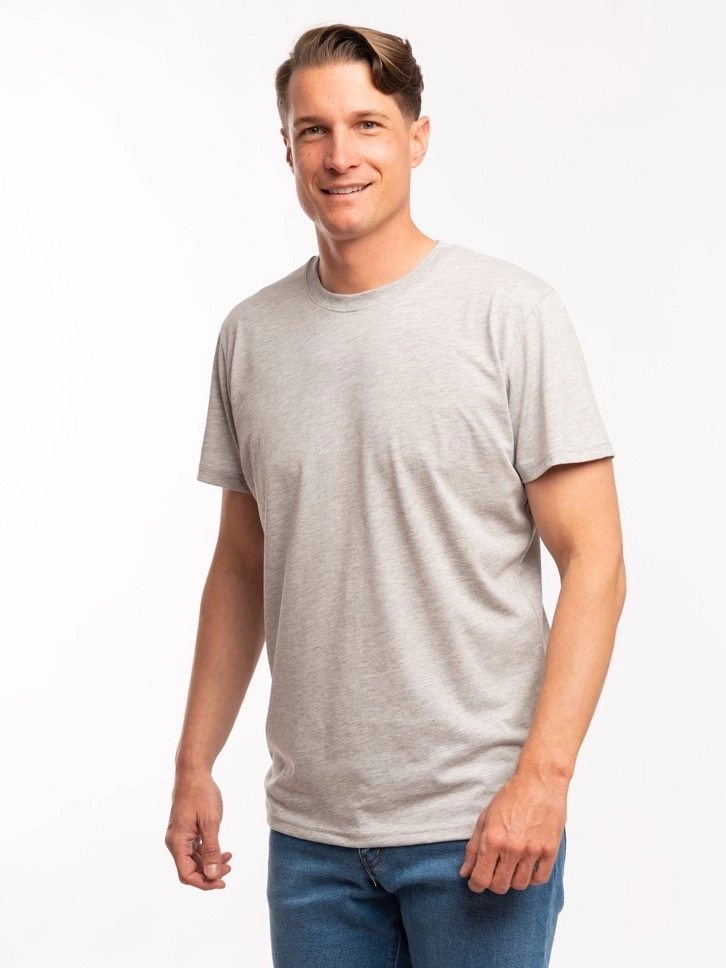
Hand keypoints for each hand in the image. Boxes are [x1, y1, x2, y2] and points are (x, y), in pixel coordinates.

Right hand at [165, 771, 231, 889]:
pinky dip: (207, 853)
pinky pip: (194, 849)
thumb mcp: (210, 822)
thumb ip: (211, 849)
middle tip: (229, 868)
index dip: (204, 882)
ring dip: (209, 864)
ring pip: (192, 860)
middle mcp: (175, 842)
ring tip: (229, 859)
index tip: (222, 882)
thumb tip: (212, 874)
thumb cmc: (201, 794)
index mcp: (177, 843)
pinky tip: (221, 851)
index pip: (187, 874)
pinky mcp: (185, 831)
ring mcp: (179, 837)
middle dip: (209, 874)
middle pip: (189, 870)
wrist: (193, 772)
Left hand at [459, 770, 566, 893]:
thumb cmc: (511, 796)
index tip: (476, 883)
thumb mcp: (485, 818)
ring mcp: (532, 850)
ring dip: (512, 880)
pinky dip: (532, 878)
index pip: (481, 878)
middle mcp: (512, 848)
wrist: (540, 782)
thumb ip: (473, 847)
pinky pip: (539, 879)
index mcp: (492, 839)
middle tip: (494, 873)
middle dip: (493, 883)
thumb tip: (465, 872)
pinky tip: (527, 867)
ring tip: (511, 867)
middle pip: (499, 886)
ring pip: (519, 885)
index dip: (476, 885)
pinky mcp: (550, 850)